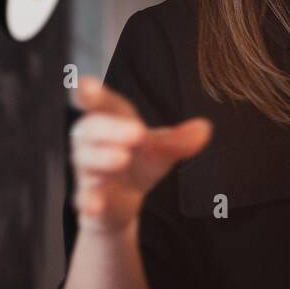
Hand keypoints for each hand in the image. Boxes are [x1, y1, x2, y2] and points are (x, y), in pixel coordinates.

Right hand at [69, 76, 211, 231]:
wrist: (124, 201)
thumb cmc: (138, 162)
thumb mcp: (162, 148)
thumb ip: (180, 139)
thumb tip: (204, 129)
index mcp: (111, 120)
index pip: (101, 103)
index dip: (92, 93)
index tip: (87, 84)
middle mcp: (92, 142)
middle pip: (91, 129)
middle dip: (111, 128)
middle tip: (137, 132)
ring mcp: (89, 171)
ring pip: (86, 160)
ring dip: (102, 158)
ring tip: (122, 157)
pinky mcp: (89, 199)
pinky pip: (84, 198)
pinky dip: (89, 201)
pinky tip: (94, 204)